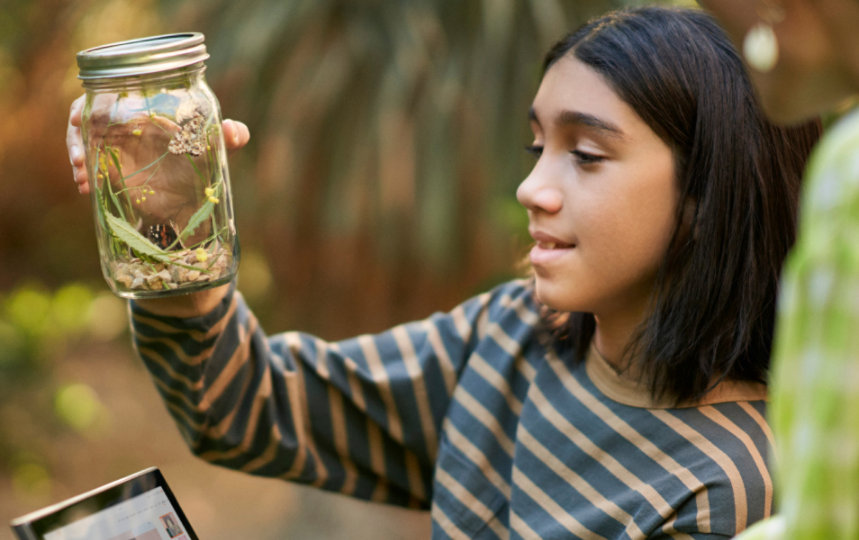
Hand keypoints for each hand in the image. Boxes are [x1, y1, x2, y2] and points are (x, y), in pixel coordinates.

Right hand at [67, 94, 250, 194]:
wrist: (193, 199)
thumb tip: (234, 131)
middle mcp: (128, 124)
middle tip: (79, 156)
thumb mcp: (219, 152)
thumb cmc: (205, 164)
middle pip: (88, 115)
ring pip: (84, 140)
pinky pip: (89, 165)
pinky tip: (85, 188)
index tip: (79, 118)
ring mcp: (115, 145)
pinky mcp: (109, 168)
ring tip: (82, 177)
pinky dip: (85, 175)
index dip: (94, 103)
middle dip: (77, 134)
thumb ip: (233, 137)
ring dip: (77, 155)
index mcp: (149, 111)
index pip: (114, 94)